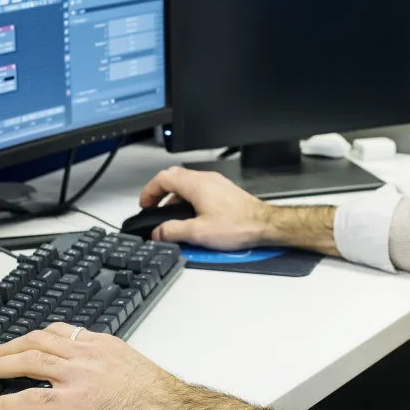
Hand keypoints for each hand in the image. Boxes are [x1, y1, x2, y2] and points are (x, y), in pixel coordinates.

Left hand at [0, 322, 187, 409]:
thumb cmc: (156, 394)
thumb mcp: (129, 363)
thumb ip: (105, 361)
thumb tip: (90, 371)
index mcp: (100, 343)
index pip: (57, 331)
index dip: (31, 337)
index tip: (18, 343)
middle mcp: (86, 353)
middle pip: (35, 341)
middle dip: (5, 347)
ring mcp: (79, 375)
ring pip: (27, 361)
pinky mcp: (74, 400)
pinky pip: (31, 398)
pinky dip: (4, 402)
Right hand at [139, 167, 271, 248]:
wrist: (265, 225)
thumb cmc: (239, 225)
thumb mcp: (199, 233)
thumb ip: (173, 231)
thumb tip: (157, 232)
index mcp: (196, 185)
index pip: (163, 178)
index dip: (149, 191)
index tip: (145, 205)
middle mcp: (206, 179)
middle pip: (174, 177)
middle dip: (159, 192)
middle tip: (153, 207)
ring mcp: (216, 183)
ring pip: (187, 182)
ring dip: (174, 196)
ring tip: (170, 215)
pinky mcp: (224, 190)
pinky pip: (199, 188)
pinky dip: (188, 198)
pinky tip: (191, 215)